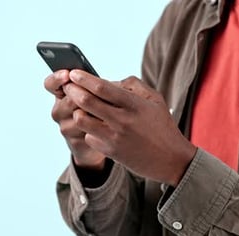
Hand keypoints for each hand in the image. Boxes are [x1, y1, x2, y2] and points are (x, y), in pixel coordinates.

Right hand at [44, 70, 105, 170]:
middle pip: (69, 101)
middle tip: (101, 97)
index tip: (68, 75)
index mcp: (63, 93)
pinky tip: (109, 128)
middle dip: (87, 98)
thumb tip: (114, 83)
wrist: (104, 139)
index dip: (57, 79)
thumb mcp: (102, 94)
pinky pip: (86, 134)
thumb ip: (100, 86)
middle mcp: (60, 110)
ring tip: (110, 114)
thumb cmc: (103, 109)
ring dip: (96, 115)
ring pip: (79, 118)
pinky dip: (99, 130)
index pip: (51, 84)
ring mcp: (65, 127)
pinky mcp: (74, 143)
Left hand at [63, 70, 196, 185]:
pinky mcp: (111, 152)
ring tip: (81, 108)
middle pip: (86, 101)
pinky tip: (97, 128)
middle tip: (67, 86)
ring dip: (78, 111)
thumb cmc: (163, 126)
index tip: (73, 73)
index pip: (102, 87)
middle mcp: (122, 120)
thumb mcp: (155, 100)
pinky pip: (89, 137)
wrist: (171, 159)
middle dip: (72, 90)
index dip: (84, 78)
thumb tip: (107, 81)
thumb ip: (133, 85)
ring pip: (81, 120)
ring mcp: (115, 137)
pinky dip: (89, 130)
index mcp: (134, 104)